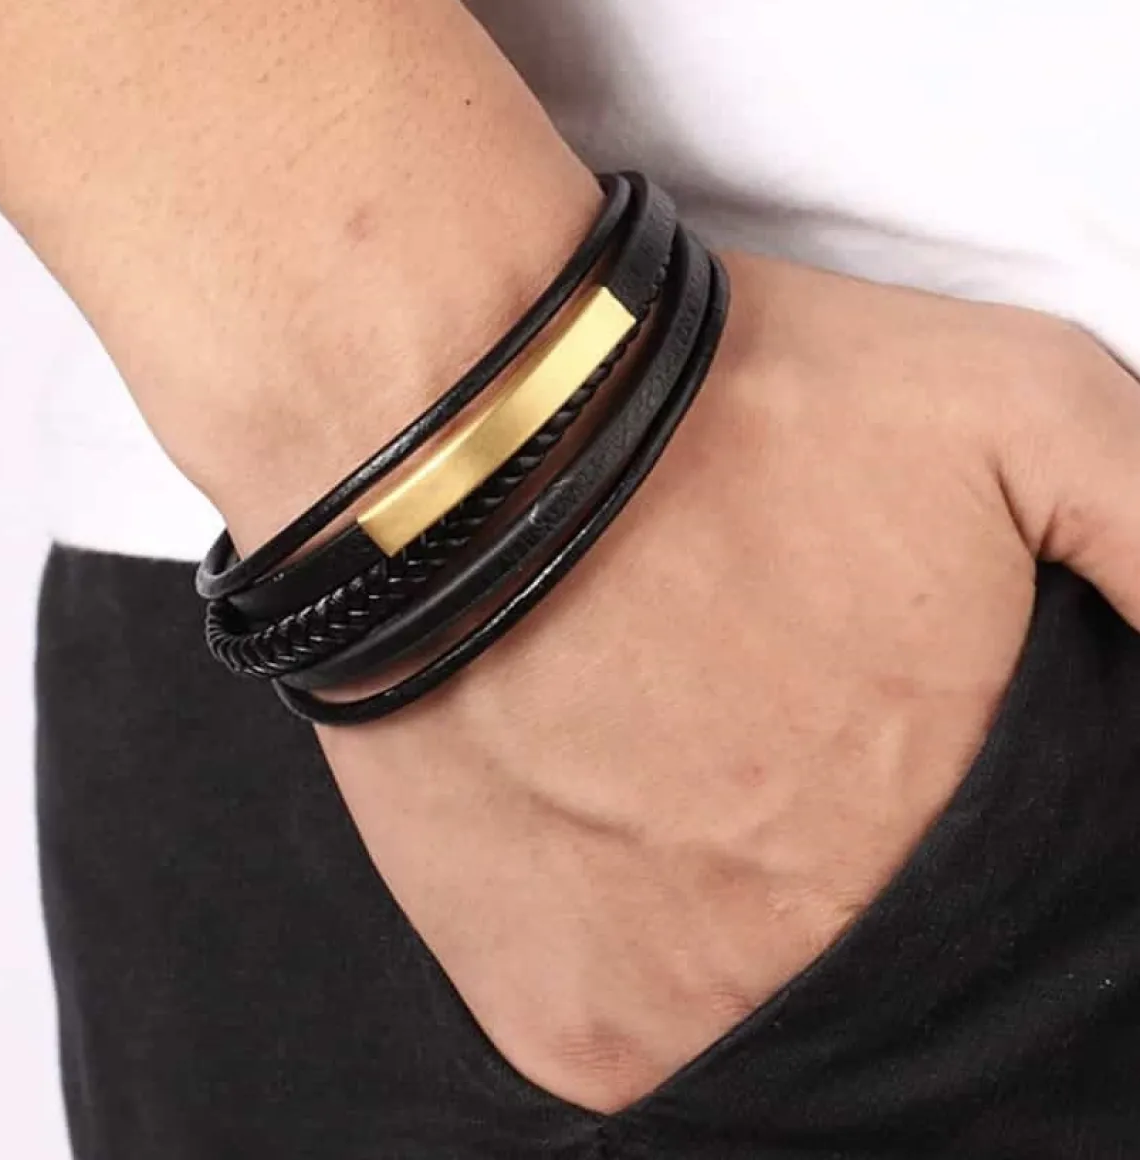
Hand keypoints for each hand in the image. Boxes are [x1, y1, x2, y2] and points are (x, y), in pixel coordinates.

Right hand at [319, 253, 1139, 1113]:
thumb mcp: (1022, 407)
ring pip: (764, 999)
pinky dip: (636, 941)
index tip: (889, 743)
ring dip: (732, 896)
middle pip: (884, 941)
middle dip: (844, 846)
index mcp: (963, 824)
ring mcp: (697, 1011)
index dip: (957, 809)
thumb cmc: (733, 416)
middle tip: (758, 731)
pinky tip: (605, 816)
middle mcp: (841, 950)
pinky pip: (639, 1030)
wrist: (467, 449)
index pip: (1013, 884)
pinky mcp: (566, 1023)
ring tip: (667, 758)